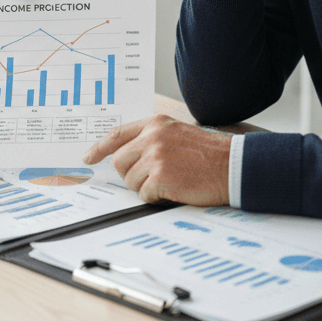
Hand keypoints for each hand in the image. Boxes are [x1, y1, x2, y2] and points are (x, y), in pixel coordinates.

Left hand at [81, 115, 231, 205]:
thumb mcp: (178, 134)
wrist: (232, 166)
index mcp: (156, 123)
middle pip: (119, 161)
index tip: (88, 157)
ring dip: (146, 187)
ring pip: (130, 180)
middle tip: (154, 177)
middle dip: (131, 174)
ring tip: (171, 180)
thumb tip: (128, 155)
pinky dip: (156, 197)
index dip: (99, 147)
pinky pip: (143, 194)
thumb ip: (153, 138)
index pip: (117, 134)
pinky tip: (174, 189)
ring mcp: (155, 156)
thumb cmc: (209, 154)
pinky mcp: (160, 177)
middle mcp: (152, 137)